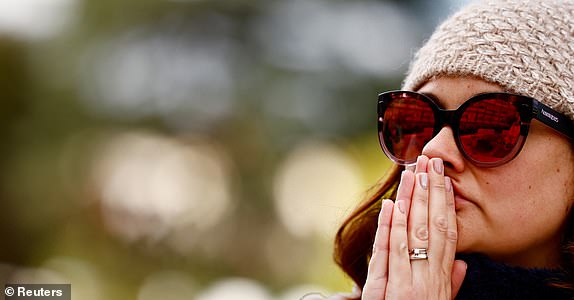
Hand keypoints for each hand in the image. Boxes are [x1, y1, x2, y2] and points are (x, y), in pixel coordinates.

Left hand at [361, 156, 466, 299]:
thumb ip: (451, 284)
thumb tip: (464, 263)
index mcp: (441, 279)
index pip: (447, 234)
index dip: (446, 204)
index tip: (444, 178)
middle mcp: (428, 278)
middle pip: (431, 227)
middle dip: (430, 193)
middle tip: (428, 162)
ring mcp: (408, 284)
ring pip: (411, 235)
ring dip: (410, 201)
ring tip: (411, 173)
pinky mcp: (387, 291)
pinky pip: (388, 255)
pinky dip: (389, 229)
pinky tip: (390, 206)